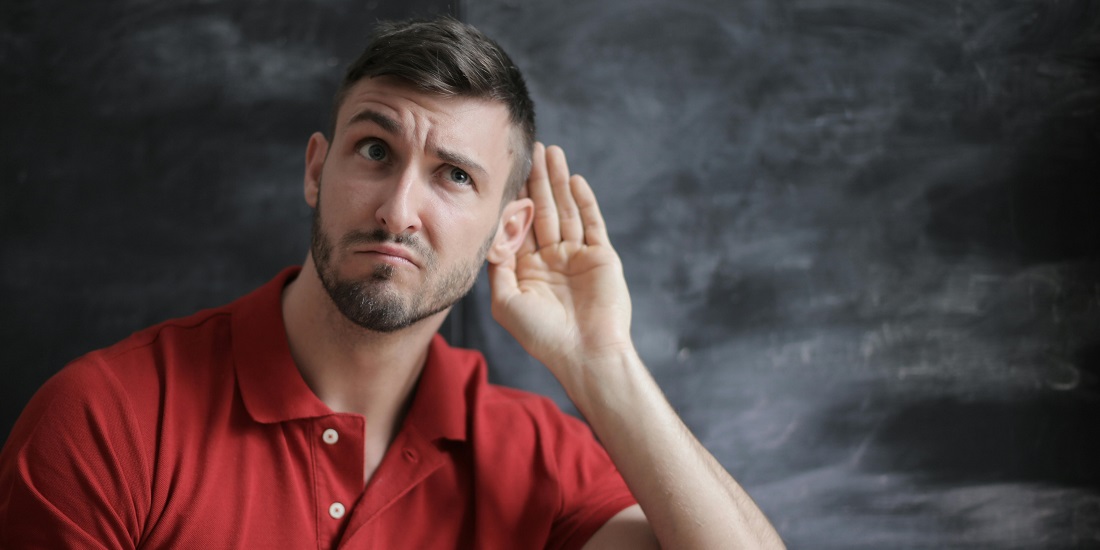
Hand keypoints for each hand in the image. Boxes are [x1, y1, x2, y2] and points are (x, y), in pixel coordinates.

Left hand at [488, 143, 633, 372]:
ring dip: (559, 181)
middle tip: (532, 148)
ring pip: (567, 210)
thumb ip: (497, 267)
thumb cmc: (542, 335)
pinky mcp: (602, 257)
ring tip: (552, 152)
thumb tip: (489, 234)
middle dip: (537, 180)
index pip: (519, 225)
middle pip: (544, 210)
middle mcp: (552, 259)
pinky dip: (584, 201)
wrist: (585, 354)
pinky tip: (574, 180)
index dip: (514, 198)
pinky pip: (592, 223)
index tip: (505, 171)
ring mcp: (578, 257)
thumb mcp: (506, 302)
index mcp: (528, 269)